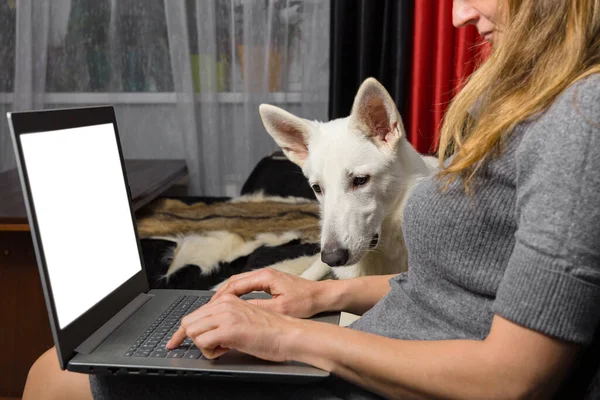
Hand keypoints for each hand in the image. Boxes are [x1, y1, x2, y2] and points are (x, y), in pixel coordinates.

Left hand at [167, 294, 302, 360]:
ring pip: (193, 331)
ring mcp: (226, 315)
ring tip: (224, 347)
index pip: (195, 314)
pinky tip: (226, 350)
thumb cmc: (273, 331)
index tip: (174, 342)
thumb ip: (226, 321)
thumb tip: (208, 333)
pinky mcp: (229, 329)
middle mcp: (224, 304)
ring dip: (204, 345)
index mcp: (228, 301)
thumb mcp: (244, 319)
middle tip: (213, 348)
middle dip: (194, 339)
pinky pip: (203, 342)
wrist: (290, 335)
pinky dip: (210, 352)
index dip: (182, 332)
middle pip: (189, 322)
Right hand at [211, 268, 325, 317]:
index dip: (221, 296)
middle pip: (235, 281)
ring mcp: (268, 276)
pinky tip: (235, 304)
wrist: (322, 296)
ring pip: (241, 283)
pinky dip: (239, 294)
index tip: (212, 306)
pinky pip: (249, 286)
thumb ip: (258, 307)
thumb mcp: (280, 308)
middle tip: (210, 307)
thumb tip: (238, 310)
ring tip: (218, 307)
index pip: (235, 284)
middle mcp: (265, 273)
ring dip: (229, 294)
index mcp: (265, 277)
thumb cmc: (306, 301)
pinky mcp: (271, 282)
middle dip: (221, 294)